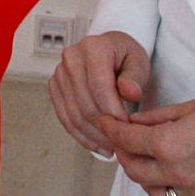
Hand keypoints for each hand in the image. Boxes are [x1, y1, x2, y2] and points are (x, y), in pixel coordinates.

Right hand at [50, 29, 150, 155]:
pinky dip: (80, 134)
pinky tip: (95, 144)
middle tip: (120, 142)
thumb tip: (131, 92)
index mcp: (93, 47)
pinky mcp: (55, 86)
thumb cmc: (125, 57)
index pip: (99, 87)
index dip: (113, 112)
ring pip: (73, 113)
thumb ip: (135, 78)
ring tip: (110, 147)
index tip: (126, 128)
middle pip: (85, 103)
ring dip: (92, 136)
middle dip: (103, 128)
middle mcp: (72, 57)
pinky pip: (64, 116)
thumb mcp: (139, 63)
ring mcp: (60, 72)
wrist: (111, 51)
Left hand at [95, 91, 194, 195]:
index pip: (127, 140)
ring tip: (143, 157)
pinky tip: (166, 176)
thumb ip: (157, 118)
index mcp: (170, 144)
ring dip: (141, 173)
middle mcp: (177, 173)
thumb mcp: (192, 107)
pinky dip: (164, 191)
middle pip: (133, 169)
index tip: (105, 121)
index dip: (112, 129)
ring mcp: (193, 192)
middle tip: (122, 138)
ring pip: (151, 190)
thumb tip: (134, 122)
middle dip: (122, 151)